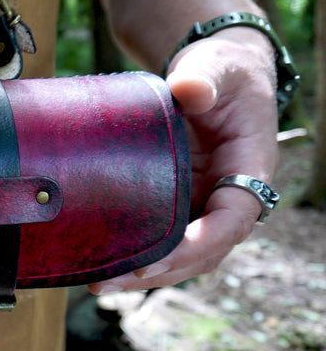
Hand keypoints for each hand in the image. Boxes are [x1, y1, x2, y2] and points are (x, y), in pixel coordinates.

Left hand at [90, 26, 279, 293]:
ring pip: (183, 254)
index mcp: (249, 168)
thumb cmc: (221, 71)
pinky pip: (165, 238)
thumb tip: (189, 91)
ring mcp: (205, 204)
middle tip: (110, 283)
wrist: (211, 74)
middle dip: (160, 272)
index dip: (198, 244)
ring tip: (100, 283)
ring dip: (145, 274)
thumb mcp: (215, 66)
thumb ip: (203, 78)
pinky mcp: (182, 204)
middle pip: (204, 251)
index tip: (159, 260)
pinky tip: (103, 264)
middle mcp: (230, 195)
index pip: (232, 220)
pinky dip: (139, 256)